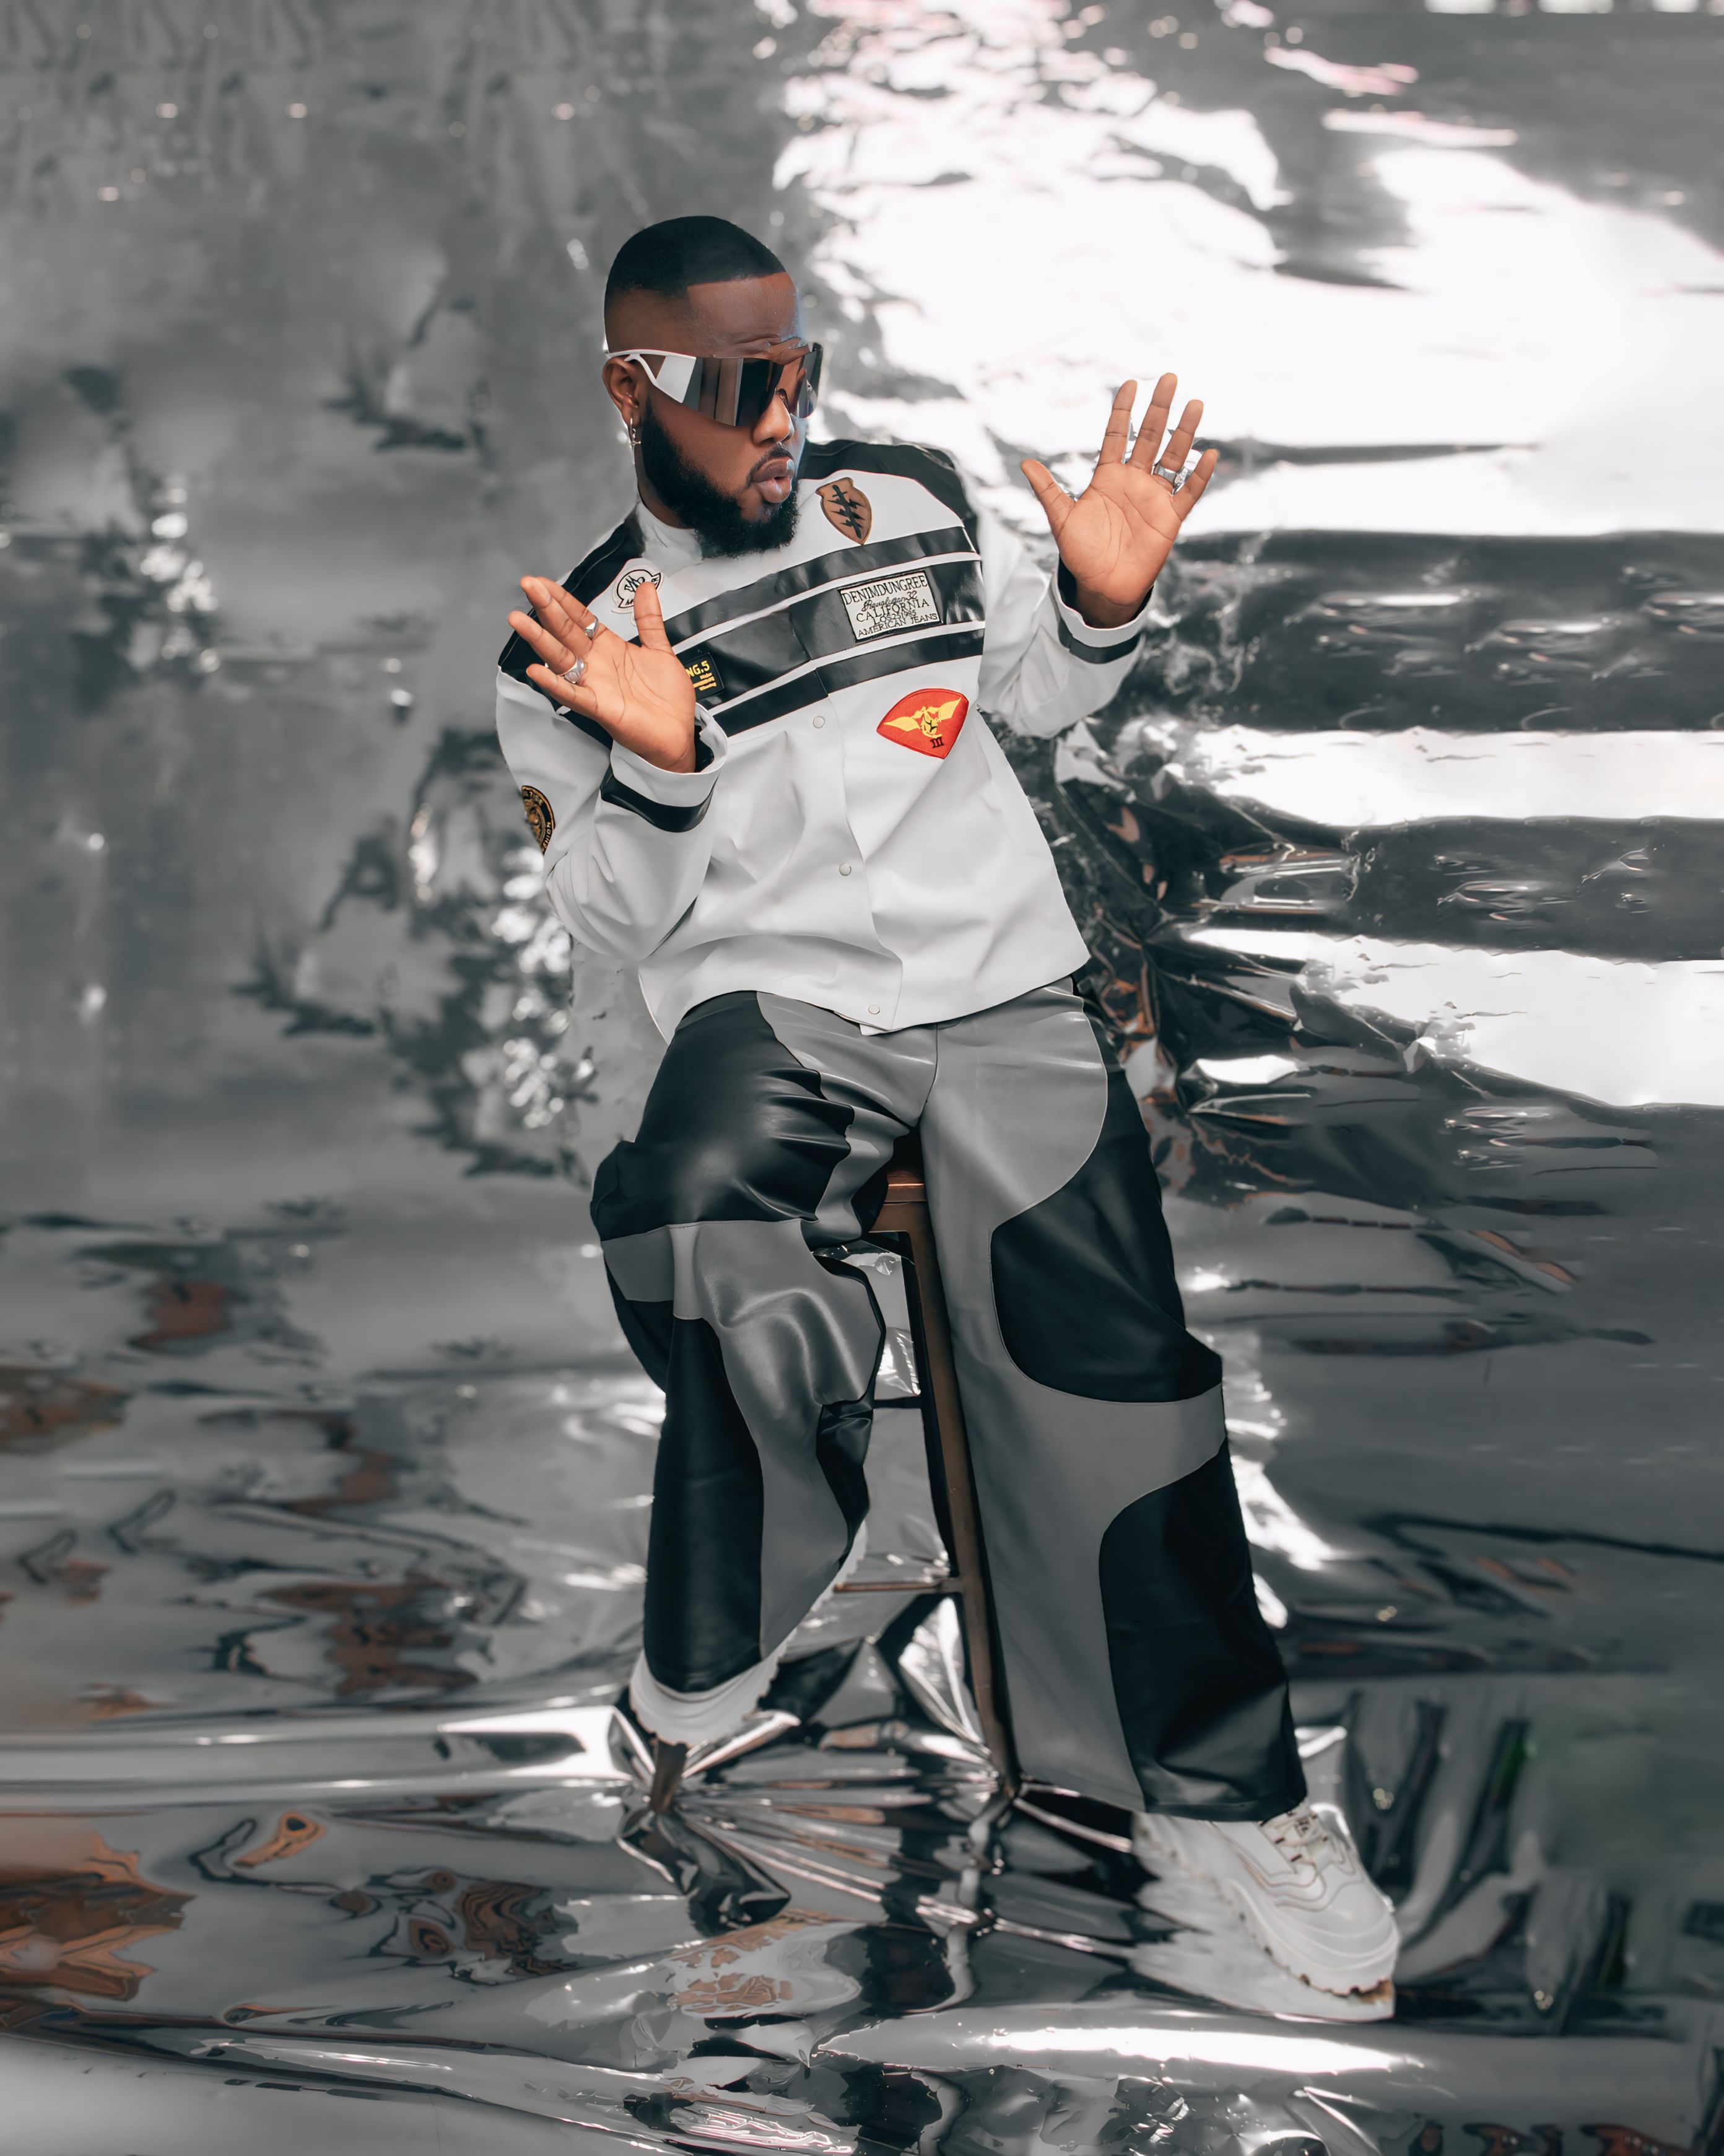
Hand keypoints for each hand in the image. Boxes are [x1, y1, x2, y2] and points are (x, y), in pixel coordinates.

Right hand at [508, 576, 697, 773]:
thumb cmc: (666, 700)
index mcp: (608, 648)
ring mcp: (595, 685)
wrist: (679, 733)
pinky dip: (555, 684)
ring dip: (539, 639)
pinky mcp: (600, 708)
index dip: (561, 598)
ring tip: (519, 620)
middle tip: (527, 585)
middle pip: (565, 631)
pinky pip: (573, 695)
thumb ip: (649, 619)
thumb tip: (646, 587)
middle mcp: (596, 664)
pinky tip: (537, 671)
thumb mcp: (660, 649)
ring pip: (561, 658)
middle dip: (546, 608)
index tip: (542, 582)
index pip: (579, 617)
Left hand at [1021, 375, 1218, 627]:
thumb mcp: (1062, 519)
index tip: (1130, 383)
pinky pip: (1189, 492)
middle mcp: (1134, 480)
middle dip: (1159, 408)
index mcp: (1108, 476)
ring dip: (1184, 432)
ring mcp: (1154, 497)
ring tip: (1195, 404)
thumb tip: (1026, 464)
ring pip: (1173, 456)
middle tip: (1168, 378)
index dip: (1123, 410)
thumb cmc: (1082, 553)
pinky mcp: (1170, 518)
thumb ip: (1048, 491)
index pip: (1117, 434)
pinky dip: (1200, 475)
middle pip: (1149, 436)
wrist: (1102, 585)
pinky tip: (1209, 454)